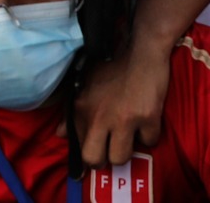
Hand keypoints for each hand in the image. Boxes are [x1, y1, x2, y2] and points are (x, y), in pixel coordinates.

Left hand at [73, 44, 169, 167]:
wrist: (139, 48)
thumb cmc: (110, 64)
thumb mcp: (84, 84)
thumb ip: (71, 112)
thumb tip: (59, 134)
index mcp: (81, 108)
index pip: (77, 145)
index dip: (87, 154)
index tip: (95, 153)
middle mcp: (99, 116)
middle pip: (94, 159)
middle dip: (103, 161)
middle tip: (111, 151)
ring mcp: (124, 119)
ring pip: (120, 158)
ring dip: (127, 151)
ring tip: (129, 137)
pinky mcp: (148, 118)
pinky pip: (149, 142)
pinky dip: (150, 135)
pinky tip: (147, 122)